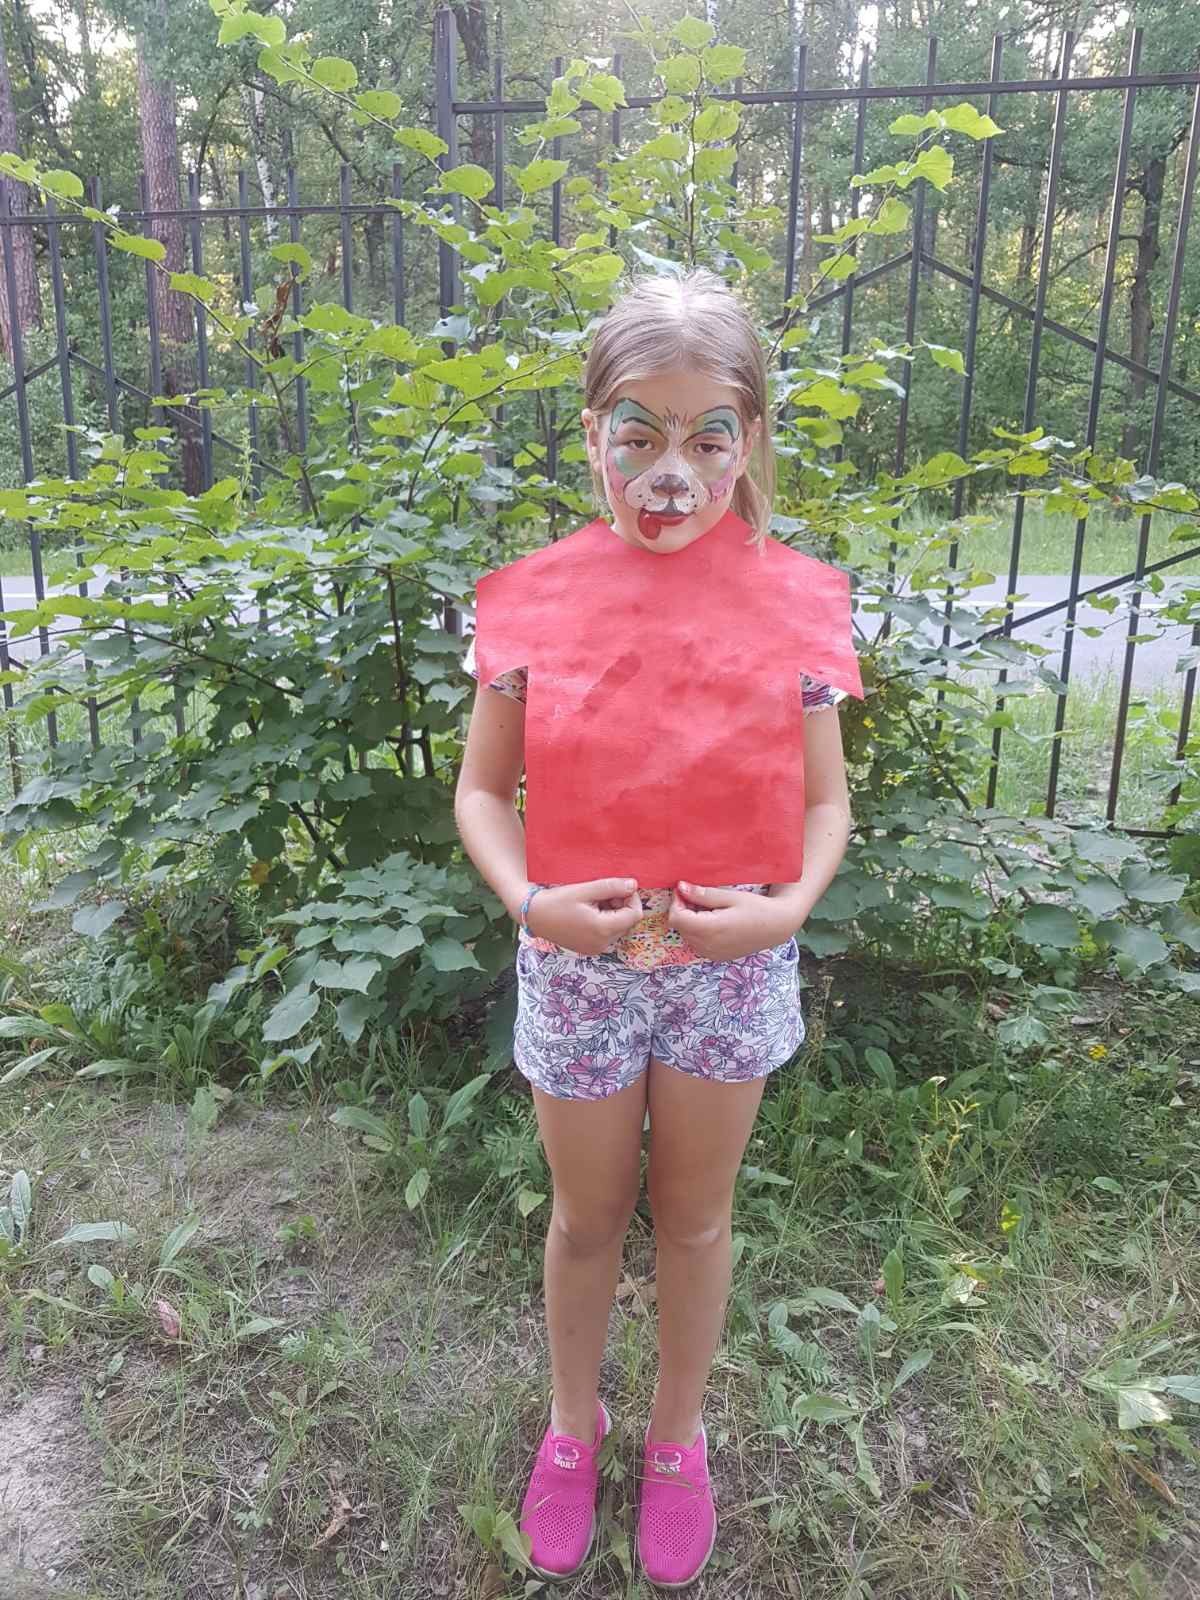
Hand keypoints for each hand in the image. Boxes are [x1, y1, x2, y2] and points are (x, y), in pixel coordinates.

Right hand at [525, 877, 644, 956]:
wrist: (533, 916)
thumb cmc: (556, 901)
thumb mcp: (585, 890)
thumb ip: (611, 887)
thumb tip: (633, 885)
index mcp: (602, 929)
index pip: (634, 915)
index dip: (632, 899)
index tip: (618, 887)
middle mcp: (602, 944)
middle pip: (627, 922)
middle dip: (621, 905)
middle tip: (601, 893)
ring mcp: (596, 949)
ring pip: (618, 928)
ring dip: (613, 912)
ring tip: (593, 902)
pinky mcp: (590, 949)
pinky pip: (607, 934)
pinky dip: (604, 921)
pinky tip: (589, 912)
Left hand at [666, 882, 798, 961]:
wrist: (777, 926)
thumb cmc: (756, 908)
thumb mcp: (729, 897)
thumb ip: (702, 894)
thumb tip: (680, 887)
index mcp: (710, 929)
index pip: (676, 918)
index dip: (676, 902)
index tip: (686, 890)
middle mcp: (707, 946)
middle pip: (680, 927)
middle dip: (683, 910)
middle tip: (699, 896)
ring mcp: (711, 954)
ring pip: (686, 936)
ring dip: (690, 921)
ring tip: (709, 909)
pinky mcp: (716, 957)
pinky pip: (697, 943)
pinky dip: (699, 931)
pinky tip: (714, 921)